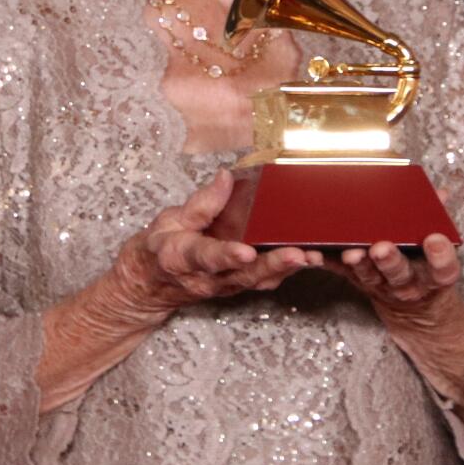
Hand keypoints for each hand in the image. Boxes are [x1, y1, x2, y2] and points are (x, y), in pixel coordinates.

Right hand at [109, 169, 322, 319]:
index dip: (227, 255)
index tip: (247, 251)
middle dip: (272, 265)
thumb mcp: (169, 220)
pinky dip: (285, 273)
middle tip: (299, 255)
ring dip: (285, 270)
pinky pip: (262, 282)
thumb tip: (225, 177)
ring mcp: (224, 286)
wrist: (150, 285)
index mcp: (182, 257)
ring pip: (257, 281)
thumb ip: (200, 204)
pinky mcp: (236, 287)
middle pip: (242, 275)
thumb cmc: (159, 248)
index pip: (206, 256)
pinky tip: (309, 260)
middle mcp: (206, 278)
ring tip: (313, 257)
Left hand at [325, 233, 463, 320]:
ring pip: (368, 275)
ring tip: (351, 252)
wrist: (412, 305)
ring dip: (358, 263)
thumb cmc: (423, 266)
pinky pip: (340, 272)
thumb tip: (440, 194)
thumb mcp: (440, 250)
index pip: (443, 268)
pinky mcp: (355, 280)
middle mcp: (406, 283)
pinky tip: (315, 254)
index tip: (435, 239)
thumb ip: (438, 222)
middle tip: (381, 248)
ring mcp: (380, 284)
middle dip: (389, 260)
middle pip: (399, 273)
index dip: (441, 256)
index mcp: (433, 274)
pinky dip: (326, 262)